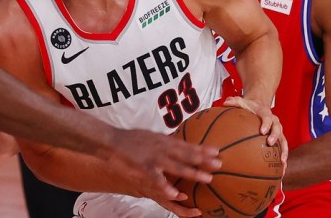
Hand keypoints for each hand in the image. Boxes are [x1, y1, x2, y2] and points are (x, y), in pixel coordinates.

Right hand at [105, 128, 220, 213]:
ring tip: (207, 178)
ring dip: (193, 173)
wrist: (111, 140)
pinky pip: (157, 179)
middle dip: (203, 160)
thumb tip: (177, 142)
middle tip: (219, 164)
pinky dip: (166, 186)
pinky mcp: (143, 167)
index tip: (217, 151)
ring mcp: (153, 158)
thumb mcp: (151, 136)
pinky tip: (176, 193)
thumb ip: (164, 141)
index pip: (187, 145)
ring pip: (176, 166)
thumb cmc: (131, 139)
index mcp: (164, 141)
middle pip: (186, 155)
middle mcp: (162, 148)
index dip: (202, 149)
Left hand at [223, 96, 288, 164]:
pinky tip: (281, 171)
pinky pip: (282, 149)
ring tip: (282, 162)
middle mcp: (275, 122)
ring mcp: (278, 131)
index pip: (267, 118)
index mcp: (266, 113)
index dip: (266, 124)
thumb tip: (225, 103)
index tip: (262, 131)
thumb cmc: (249, 107)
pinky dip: (283, 159)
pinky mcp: (279, 139)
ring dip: (284, 151)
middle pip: (278, 129)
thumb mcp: (241, 102)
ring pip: (283, 141)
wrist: (259, 106)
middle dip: (275, 136)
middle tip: (270, 143)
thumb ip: (234, 102)